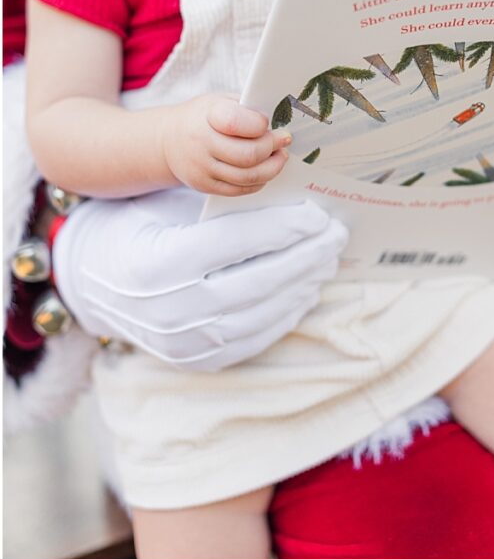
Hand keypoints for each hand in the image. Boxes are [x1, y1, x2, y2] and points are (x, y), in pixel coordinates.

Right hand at [52, 187, 348, 370]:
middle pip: (258, 281)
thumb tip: (290, 197)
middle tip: (337, 233)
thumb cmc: (138, 228)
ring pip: (263, 313)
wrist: (92, 281)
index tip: (318, 213)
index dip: (283, 227)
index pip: (235, 243)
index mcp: (156, 263)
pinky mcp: (198, 361)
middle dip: (307, 255)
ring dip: (304, 284)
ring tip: (328, 259)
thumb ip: (221, 205)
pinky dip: (287, 312)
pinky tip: (307, 287)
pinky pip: (256, 337)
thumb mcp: (166, 203)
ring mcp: (184, 343)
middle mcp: (169, 310)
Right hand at [162, 94, 291, 195]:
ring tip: (280, 157)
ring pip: (248, 176)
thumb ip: (247, 109)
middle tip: (284, 141)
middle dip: (272, 148)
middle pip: (248, 155)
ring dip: (272, 167)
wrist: (168, 140)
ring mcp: (201, 167)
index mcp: (208, 115)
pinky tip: (265, 170)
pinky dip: (259, 181)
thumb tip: (280, 121)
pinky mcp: (205, 185)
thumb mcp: (221, 101)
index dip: (260, 125)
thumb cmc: (204, 118)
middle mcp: (201, 142)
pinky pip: (240, 189)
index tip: (271, 124)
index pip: (236, 123)